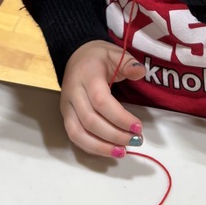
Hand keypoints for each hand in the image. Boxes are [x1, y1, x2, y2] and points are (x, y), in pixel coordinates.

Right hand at [60, 41, 145, 157]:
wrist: (74, 54)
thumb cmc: (98, 57)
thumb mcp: (114, 52)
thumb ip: (128, 63)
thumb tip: (140, 72)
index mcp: (87, 75)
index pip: (101, 101)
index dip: (119, 117)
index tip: (138, 127)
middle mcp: (73, 92)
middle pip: (90, 120)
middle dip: (114, 135)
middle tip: (135, 140)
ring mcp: (66, 105)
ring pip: (78, 133)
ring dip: (101, 147)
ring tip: (122, 152)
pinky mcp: (65, 115)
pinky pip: (74, 136)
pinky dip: (91, 147)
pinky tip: (108, 150)